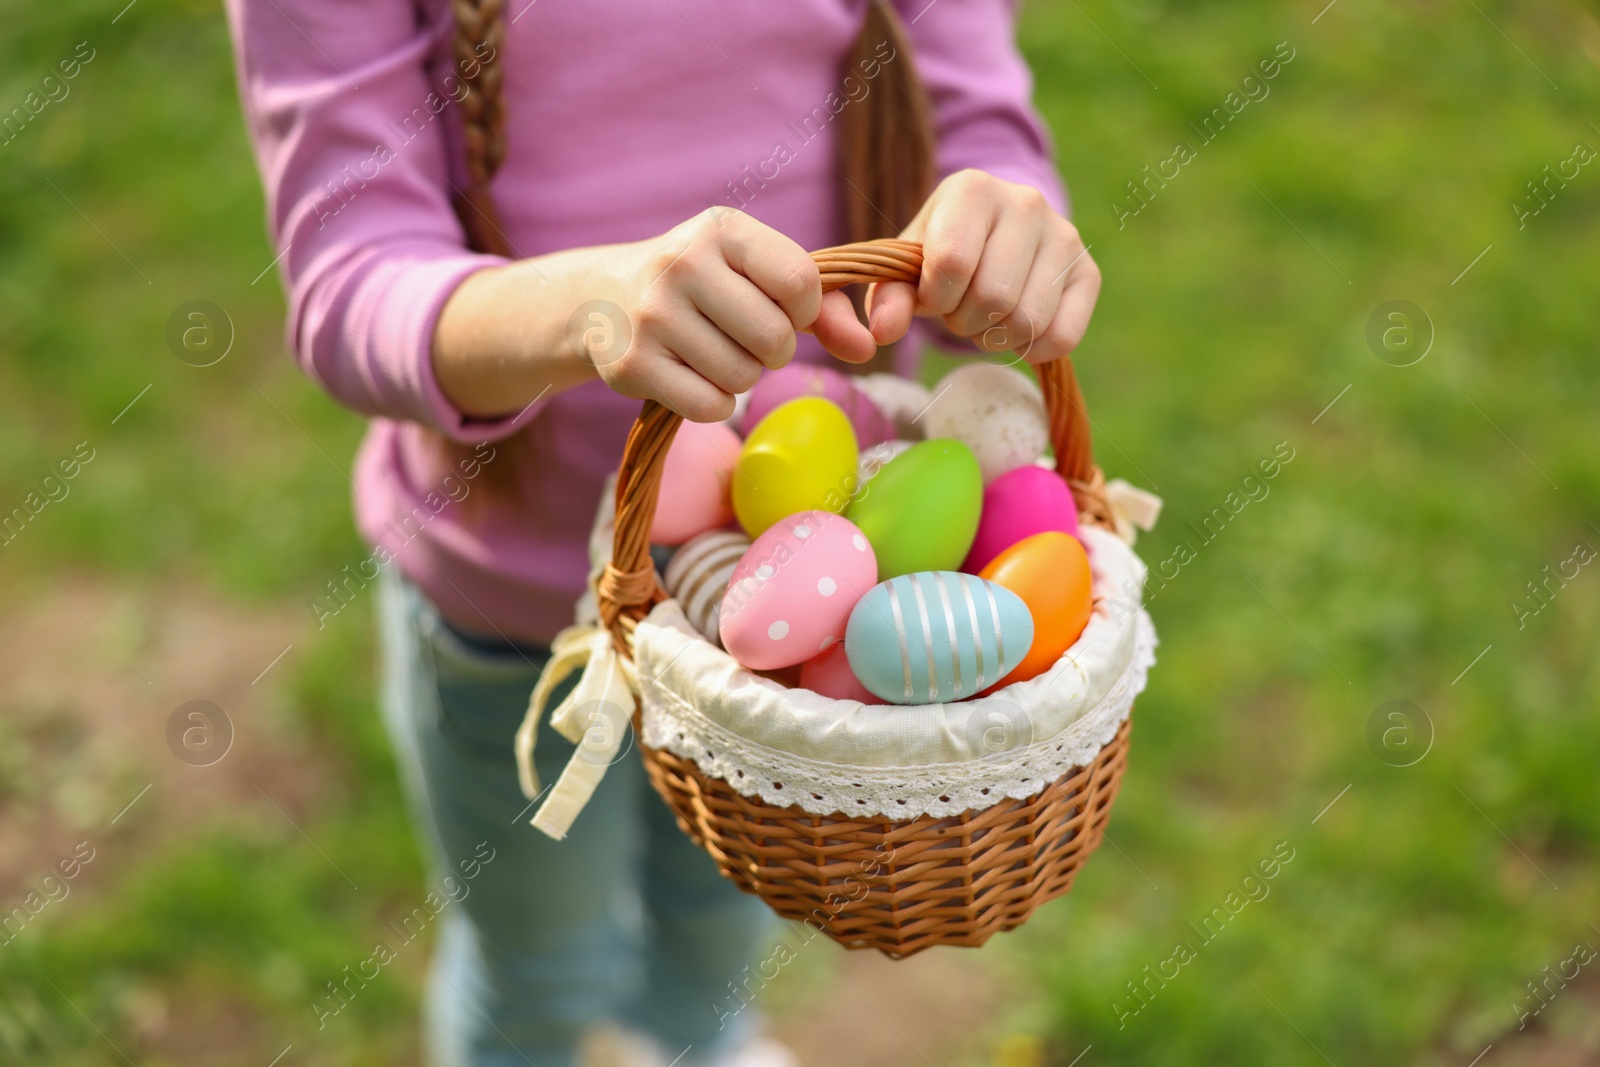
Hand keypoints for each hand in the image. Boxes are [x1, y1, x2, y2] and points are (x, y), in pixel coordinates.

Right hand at [595, 208, 861, 421]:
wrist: (600, 299)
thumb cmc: (702, 285)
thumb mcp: (752, 272)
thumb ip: (820, 306)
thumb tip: (866, 348)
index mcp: (721, 229)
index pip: (800, 282)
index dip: (805, 311)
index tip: (785, 311)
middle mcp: (681, 264)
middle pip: (775, 339)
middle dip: (773, 351)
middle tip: (746, 340)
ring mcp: (651, 315)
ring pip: (743, 378)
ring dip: (742, 377)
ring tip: (713, 353)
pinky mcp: (631, 364)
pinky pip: (710, 406)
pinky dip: (714, 403)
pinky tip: (693, 377)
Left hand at [846, 169, 1101, 362]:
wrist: (992, 236)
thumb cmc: (941, 252)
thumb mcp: (906, 268)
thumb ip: (887, 297)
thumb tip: (884, 331)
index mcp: (973, 189)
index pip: (953, 263)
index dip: (935, 298)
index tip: (932, 296)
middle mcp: (1026, 202)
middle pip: (993, 297)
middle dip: (965, 320)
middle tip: (960, 310)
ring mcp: (1064, 235)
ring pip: (1028, 320)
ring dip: (996, 337)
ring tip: (986, 317)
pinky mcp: (1088, 272)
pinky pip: (1062, 336)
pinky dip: (1032, 349)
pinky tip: (1016, 331)